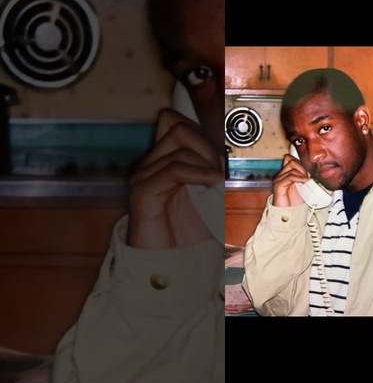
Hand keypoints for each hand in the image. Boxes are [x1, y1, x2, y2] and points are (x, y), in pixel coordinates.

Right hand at [127, 109, 222, 249]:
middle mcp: (147, 164)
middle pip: (179, 128)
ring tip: (216, 183)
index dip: (200, 131)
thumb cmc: (188, 231)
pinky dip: (199, 173)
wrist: (172, 262)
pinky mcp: (143, 192)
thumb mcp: (207, 193)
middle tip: (218, 172)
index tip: (216, 157)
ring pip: (180, 147)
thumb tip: (219, 149)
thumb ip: (208, 168)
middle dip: (207, 146)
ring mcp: (142, 176)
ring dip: (207, 163)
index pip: (172, 120)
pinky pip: (174, 169)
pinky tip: (212, 184)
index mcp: (160, 161)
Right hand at [271, 153, 309, 206]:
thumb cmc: (295, 202)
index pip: (290, 158)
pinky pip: (289, 176)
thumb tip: (312, 171)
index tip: (308, 171)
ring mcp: (278, 179)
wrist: (289, 213)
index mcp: (285, 174)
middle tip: (308, 176)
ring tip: (307, 181)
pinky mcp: (278, 185)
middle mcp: (280, 175)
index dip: (300, 162)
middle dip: (302, 166)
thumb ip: (305, 177)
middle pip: (291, 160)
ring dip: (302, 173)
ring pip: (292, 167)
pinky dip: (299, 178)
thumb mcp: (303, 187)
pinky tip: (305, 182)